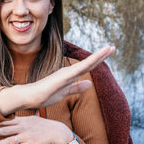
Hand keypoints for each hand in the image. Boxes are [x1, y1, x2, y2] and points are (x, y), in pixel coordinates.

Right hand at [0, 46, 114, 114]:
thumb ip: (77, 88)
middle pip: (89, 63)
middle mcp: (69, 71)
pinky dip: (88, 63)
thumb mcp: (65, 92)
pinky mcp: (63, 77)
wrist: (30, 97)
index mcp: (70, 75)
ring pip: (86, 64)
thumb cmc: (45, 95)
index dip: (98, 60)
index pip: (87, 67)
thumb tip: (90, 83)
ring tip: (109, 48)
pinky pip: (78, 69)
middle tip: (113, 47)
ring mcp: (66, 73)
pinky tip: (96, 59)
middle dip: (102, 55)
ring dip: (98, 56)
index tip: (108, 52)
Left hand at [0, 116, 72, 143]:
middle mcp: (22, 127)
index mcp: (22, 120)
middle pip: (4, 129)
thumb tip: (15, 116)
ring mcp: (25, 136)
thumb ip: (23, 118)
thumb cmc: (44, 125)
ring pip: (8, 140)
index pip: (6, 121)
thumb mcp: (33, 118)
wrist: (57, 132)